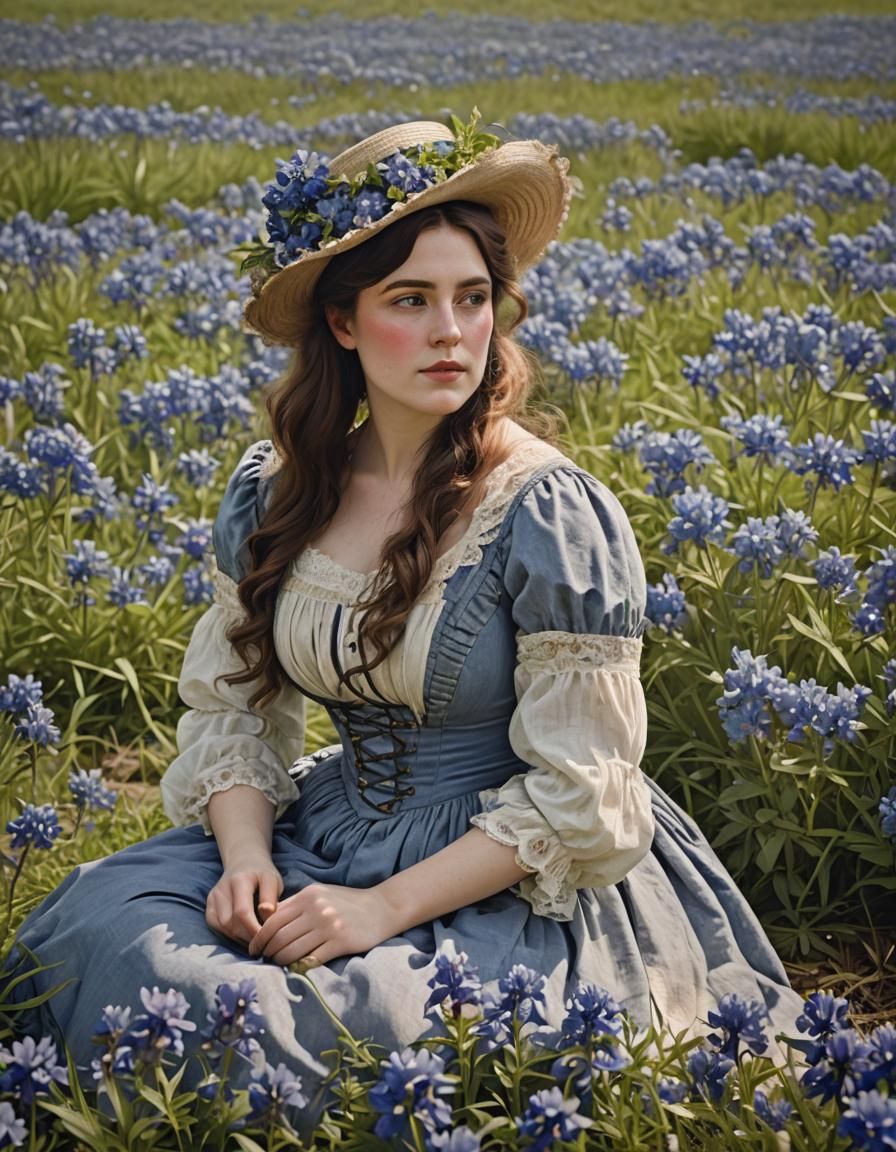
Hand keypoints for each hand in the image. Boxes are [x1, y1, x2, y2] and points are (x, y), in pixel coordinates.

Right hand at [206, 856, 283, 945]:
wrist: (244, 862)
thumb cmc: (261, 873)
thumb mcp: (272, 880)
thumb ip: (270, 897)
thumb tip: (266, 915)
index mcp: (239, 881)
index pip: (242, 913)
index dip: (254, 930)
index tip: (267, 939)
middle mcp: (221, 889)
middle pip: (230, 923)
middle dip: (247, 937)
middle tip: (263, 943)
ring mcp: (213, 898)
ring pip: (222, 928)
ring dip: (239, 938)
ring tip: (255, 940)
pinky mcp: (209, 906)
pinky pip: (217, 927)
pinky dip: (230, 935)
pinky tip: (243, 936)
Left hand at [247, 882, 400, 966]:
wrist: (381, 907)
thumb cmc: (346, 902)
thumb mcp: (319, 894)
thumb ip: (294, 905)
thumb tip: (265, 920)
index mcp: (307, 896)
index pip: (273, 920)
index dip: (259, 937)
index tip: (254, 948)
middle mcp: (316, 909)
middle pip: (279, 937)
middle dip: (267, 952)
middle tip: (264, 960)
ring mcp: (328, 926)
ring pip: (292, 951)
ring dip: (280, 962)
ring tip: (278, 965)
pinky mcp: (340, 942)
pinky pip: (311, 960)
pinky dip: (300, 967)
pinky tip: (296, 969)